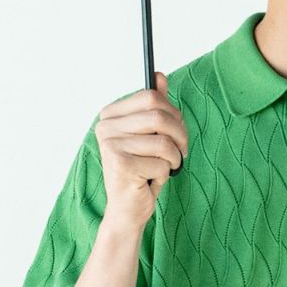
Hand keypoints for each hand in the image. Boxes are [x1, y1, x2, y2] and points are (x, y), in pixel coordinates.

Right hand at [95, 71, 188, 231]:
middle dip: (179, 135)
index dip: (172, 112)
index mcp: (110, 115)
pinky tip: (152, 180)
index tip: (176, 129)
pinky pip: (161, 162)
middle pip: (159, 115)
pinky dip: (166, 173)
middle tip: (181, 151)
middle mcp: (105, 127)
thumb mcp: (150, 136)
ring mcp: (111, 145)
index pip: (150, 96)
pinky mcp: (121, 165)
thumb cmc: (140, 171)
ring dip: (174, 158)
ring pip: (163, 141)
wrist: (127, 210)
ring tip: (166, 167)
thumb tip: (159, 76)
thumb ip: (154, 107)